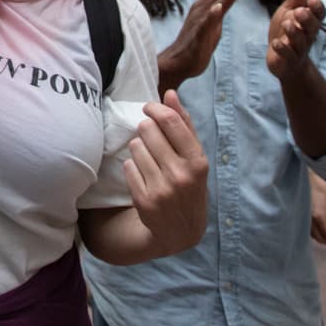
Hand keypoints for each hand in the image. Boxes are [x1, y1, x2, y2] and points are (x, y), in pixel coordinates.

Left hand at [125, 91, 209, 254]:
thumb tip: (170, 93)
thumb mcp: (195, 158)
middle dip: (147, 130)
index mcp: (198, 162)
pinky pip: (128, 166)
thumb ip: (184, 124)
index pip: (171, 122)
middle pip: (148, 130)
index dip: (155, 109)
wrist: (181, 232)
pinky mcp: (144, 200)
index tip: (149, 108)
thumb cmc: (189, 186)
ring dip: (139, 148)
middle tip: (152, 140)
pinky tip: (144, 176)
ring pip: (135, 146)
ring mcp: (162, 189)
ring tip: (150, 161)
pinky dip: (132, 167)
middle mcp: (181, 175)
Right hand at [158, 0, 250, 92]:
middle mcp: (200, 11)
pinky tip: (217, 8)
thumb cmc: (195, 44)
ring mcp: (198, 22)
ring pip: (213, 6)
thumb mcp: (211, 26)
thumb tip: (224, 2)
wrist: (177, 63)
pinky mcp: (197, 35)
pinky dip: (211, 15)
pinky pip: (205, 24)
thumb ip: (218, 13)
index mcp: (205, 9)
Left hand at [267, 0, 325, 80]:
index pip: (319, 14)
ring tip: (287, 24)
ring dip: (294, 33)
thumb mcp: (291, 8)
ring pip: (300, 41)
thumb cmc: (288, 30)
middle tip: (300, 11)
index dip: (317, 8)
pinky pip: (287, 55)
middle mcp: (307, 35)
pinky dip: (282, 49)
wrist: (284, 60)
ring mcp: (298, 49)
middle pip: (312, 27)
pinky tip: (276, 43)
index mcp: (309, 21)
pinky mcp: (287, 60)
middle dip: (307, 19)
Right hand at [309, 171, 325, 248]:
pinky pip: (310, 232)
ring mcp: (303, 220)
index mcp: (319, 216)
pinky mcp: (300, 217)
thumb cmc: (320, 187)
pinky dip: (318, 236)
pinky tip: (324, 235)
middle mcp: (309, 221)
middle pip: (322, 238)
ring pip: (315, 237)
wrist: (303, 179)